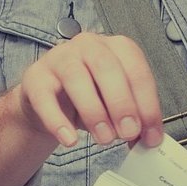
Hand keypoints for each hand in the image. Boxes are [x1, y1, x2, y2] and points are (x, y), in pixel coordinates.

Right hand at [13, 32, 163, 148]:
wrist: (51, 102)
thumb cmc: (93, 97)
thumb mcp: (119, 106)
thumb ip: (136, 119)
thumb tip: (150, 140)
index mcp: (118, 48)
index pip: (138, 72)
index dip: (148, 106)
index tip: (151, 136)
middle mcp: (89, 45)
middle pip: (107, 68)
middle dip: (122, 104)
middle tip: (129, 133)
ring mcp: (59, 57)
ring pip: (76, 78)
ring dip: (94, 112)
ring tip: (104, 138)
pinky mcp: (35, 76)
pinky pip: (44, 97)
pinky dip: (57, 121)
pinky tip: (70, 140)